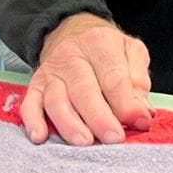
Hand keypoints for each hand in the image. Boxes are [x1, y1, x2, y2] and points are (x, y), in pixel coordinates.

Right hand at [19, 13, 153, 145]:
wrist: (70, 30)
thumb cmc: (106, 48)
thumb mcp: (130, 51)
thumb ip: (139, 81)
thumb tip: (143, 114)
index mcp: (100, 43)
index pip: (113, 77)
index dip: (127, 103)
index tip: (140, 122)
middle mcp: (72, 55)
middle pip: (84, 90)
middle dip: (99, 118)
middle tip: (114, 139)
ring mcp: (51, 71)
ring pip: (56, 100)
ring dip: (70, 124)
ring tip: (84, 143)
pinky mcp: (35, 85)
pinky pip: (30, 104)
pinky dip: (33, 121)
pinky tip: (40, 137)